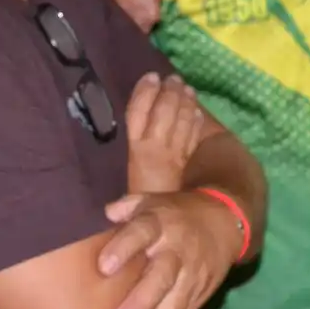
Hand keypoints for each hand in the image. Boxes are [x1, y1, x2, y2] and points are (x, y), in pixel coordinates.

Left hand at [97, 190, 242, 308]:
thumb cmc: (174, 214)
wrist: (224, 222)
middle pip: (161, 278)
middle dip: (140, 303)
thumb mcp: (152, 200)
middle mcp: (177, 250)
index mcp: (161, 222)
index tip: (103, 267)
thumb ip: (126, 206)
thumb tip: (106, 214)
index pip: (142, 232)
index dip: (123, 248)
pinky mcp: (199, 296)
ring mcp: (191, 276)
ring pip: (172, 307)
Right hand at [125, 73, 205, 193]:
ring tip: (185, 88)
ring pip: (181, 120)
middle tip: (173, 78)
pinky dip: (193, 121)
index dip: (145, 91)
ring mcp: (171, 155)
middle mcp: (152, 148)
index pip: (138, 110)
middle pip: (163, 110)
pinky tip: (195, 112)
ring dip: (184, 101)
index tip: (151, 76)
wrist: (150, 231)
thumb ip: (120, 152)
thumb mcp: (114, 175)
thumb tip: (127, 125)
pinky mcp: (183, 166)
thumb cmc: (125, 205)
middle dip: (169, 91)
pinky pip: (191, 137)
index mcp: (130, 149)